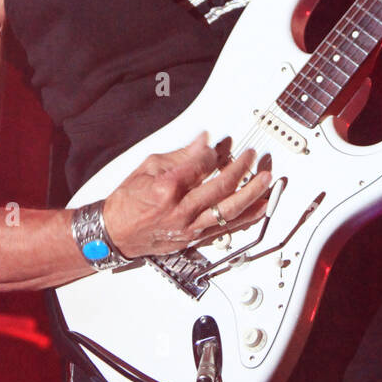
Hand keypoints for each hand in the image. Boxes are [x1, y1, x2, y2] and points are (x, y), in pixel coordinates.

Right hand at [102, 132, 271, 258]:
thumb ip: (180, 155)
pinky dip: (246, 218)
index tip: (219, 146)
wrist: (114, 233)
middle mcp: (181, 210)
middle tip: (252, 156)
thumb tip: (203, 142)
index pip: (202, 165)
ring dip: (252, 194)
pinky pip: (227, 228)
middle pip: (222, 187)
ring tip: (266, 181)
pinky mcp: (194, 239)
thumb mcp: (148, 168)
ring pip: (230, 211)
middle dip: (241, 168)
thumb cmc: (127, 203)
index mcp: (168, 188)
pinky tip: (259, 208)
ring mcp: (190, 228)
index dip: (213, 153)